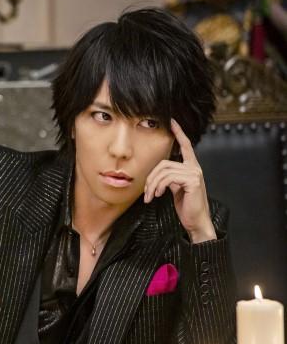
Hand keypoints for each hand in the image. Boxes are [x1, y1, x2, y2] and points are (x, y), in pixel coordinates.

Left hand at [144, 119, 215, 242]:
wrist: (196, 222)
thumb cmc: (186, 207)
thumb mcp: (176, 189)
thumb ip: (170, 178)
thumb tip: (158, 175)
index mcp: (191, 168)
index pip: (186, 146)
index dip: (179, 133)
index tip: (172, 121)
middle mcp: (194, 168)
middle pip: (164, 163)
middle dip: (151, 178)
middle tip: (146, 192)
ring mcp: (194, 173)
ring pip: (164, 171)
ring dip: (153, 185)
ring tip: (151, 196)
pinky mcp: (192, 181)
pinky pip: (168, 178)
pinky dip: (159, 187)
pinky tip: (159, 195)